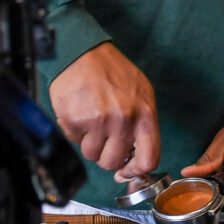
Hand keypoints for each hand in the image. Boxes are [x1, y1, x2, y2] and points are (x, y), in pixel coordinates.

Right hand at [48, 43, 160, 181]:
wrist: (82, 52)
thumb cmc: (111, 72)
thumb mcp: (139, 93)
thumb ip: (141, 125)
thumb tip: (134, 160)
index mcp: (145, 113)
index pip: (149, 159)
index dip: (135, 171)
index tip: (125, 171)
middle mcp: (124, 119)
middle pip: (114, 162)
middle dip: (105, 155)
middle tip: (102, 137)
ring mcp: (100, 121)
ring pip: (92, 155)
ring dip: (89, 142)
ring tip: (90, 118)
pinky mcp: (77, 120)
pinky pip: (75, 141)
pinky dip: (74, 131)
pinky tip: (79, 111)